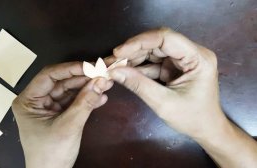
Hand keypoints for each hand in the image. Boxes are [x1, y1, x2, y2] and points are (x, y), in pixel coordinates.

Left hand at [12, 62, 112, 167]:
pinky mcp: (60, 114)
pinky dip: (87, 100)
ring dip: (87, 88)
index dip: (70, 69)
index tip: (90, 66)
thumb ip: (85, 103)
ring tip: (105, 84)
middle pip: (62, 82)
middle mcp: (37, 100)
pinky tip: (101, 97)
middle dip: (83, 79)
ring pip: (70, 91)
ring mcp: (49, 107)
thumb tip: (101, 81)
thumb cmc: (51, 153)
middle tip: (102, 74)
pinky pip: (74, 102)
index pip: (49, 76)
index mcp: (28, 100)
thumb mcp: (68, 126)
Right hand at [109, 28, 256, 166]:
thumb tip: (114, 71)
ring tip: (114, 66)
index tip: (119, 52)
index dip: (140, 42)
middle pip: (157, 43)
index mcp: (198, 58)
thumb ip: (139, 84)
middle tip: (112, 61)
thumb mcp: (163, 103)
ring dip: (133, 58)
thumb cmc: (192, 118)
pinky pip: (153, 62)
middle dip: (133, 51)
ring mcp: (182, 59)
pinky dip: (138, 67)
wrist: (206, 129)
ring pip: (153, 51)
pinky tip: (124, 71)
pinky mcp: (174, 67)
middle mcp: (192, 53)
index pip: (166, 38)